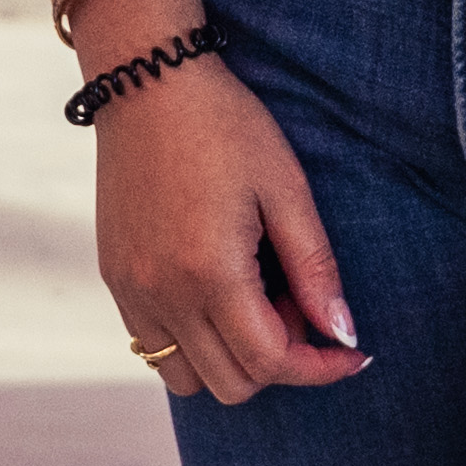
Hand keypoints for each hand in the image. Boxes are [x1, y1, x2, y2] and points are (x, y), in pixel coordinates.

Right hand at [93, 32, 358, 404]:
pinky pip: (154, 346)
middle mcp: (162, 293)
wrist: (145, 81)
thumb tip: (343, 335)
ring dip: (231, 357)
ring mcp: (131, 290)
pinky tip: (214, 287)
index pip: (271, 363)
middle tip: (294, 297)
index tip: (351, 352)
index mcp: (210, 272)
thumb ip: (315, 269)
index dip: (320, 368)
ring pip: (188, 377)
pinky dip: (193, 340)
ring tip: (252, 296)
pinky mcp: (115, 278)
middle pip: (232, 383)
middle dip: (278, 359)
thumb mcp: (286, 189)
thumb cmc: (224, 125)